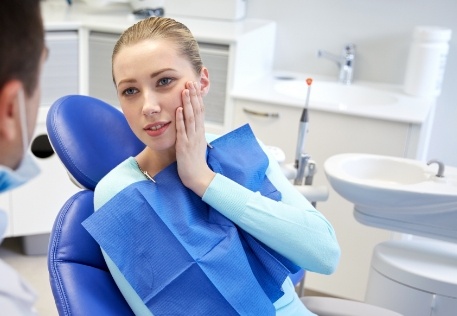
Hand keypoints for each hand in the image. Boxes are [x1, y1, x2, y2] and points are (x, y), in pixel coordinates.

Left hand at [175, 81, 214, 195]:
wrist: (198, 177)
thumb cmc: (196, 162)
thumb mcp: (197, 144)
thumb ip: (194, 133)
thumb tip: (193, 123)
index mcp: (200, 132)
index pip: (200, 111)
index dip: (197, 98)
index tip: (194, 86)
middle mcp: (197, 133)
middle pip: (197, 110)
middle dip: (193, 96)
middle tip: (190, 82)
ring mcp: (191, 139)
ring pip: (190, 117)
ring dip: (187, 103)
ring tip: (185, 90)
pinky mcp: (184, 146)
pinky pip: (182, 130)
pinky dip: (180, 119)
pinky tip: (177, 109)